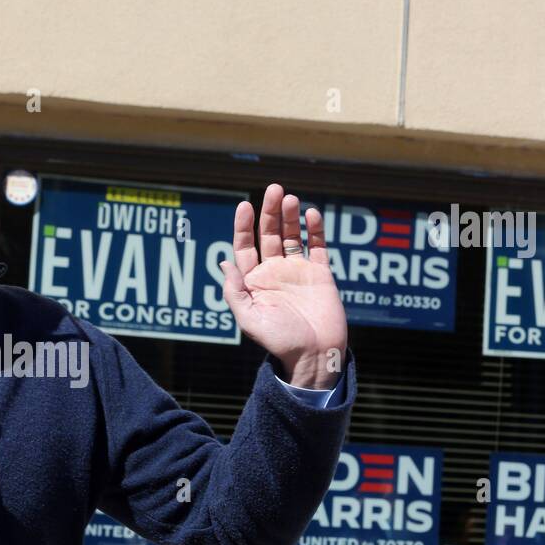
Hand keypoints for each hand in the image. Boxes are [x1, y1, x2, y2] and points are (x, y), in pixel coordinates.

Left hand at [220, 183, 347, 388]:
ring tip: (290, 199)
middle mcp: (274, 272)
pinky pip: (317, 246)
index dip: (244, 226)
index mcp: (254, 282)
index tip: (245, 205)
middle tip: (274, 189)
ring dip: (290, 217)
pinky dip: (315, 230)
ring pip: (292, 236)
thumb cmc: (279, 341)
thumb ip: (235, 292)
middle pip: (269, 235)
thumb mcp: (249, 319)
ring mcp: (298, 271)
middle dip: (270, 212)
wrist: (315, 355)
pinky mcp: (320, 274)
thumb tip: (224, 262)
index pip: (245, 247)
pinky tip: (311, 214)